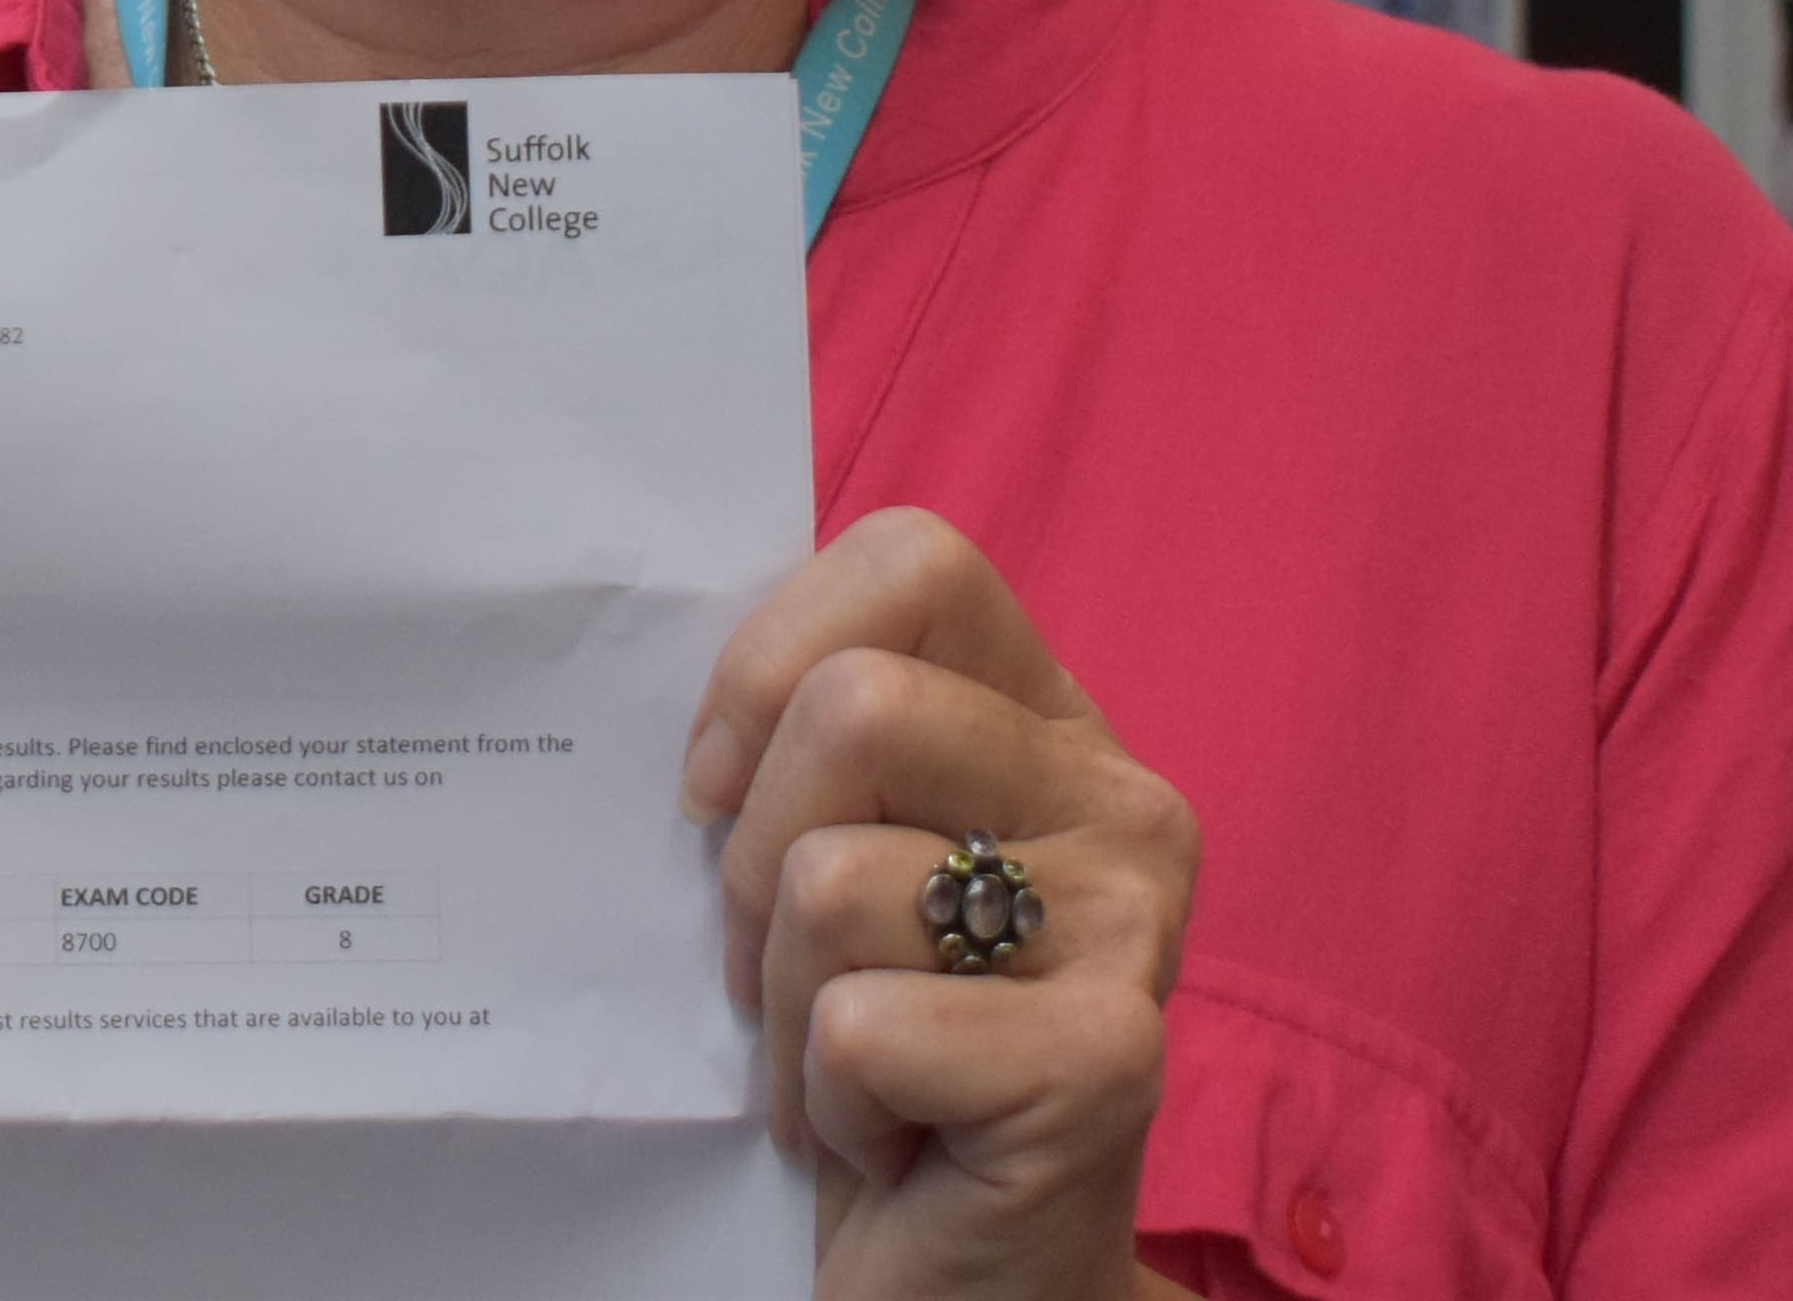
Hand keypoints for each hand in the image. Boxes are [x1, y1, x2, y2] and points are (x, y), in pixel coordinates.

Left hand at [685, 508, 1191, 1299]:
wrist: (955, 1274)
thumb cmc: (868, 1051)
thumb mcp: (820, 858)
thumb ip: (793, 743)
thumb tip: (658, 666)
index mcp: (1052, 723)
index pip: (912, 562)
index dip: (771, 655)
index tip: (713, 779)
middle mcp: (1123, 804)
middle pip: (853, 711)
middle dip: (751, 860)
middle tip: (778, 966)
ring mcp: (1134, 929)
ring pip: (833, 880)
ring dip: (783, 1003)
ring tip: (841, 1066)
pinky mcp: (1109, 1060)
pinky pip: (862, 1026)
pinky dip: (828, 1101)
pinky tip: (887, 1138)